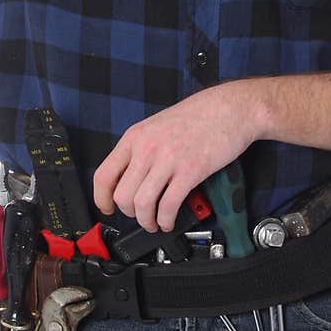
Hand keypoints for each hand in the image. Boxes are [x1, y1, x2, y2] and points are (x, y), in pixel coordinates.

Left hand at [93, 83, 259, 232]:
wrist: (229, 108)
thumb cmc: (198, 115)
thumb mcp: (156, 126)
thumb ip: (141, 149)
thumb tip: (130, 178)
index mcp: (135, 137)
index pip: (103, 175)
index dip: (102, 199)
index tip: (108, 208)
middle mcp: (147, 148)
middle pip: (122, 196)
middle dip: (130, 214)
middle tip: (140, 216)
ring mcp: (168, 160)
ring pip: (142, 205)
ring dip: (147, 222)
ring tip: (155, 223)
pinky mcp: (190, 171)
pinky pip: (168, 206)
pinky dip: (166, 221)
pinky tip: (169, 220)